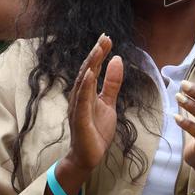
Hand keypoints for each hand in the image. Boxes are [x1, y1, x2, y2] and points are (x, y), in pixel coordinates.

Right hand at [65, 34, 123, 172]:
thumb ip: (112, 83)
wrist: (88, 156)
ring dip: (90, 65)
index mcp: (86, 92)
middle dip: (96, 54)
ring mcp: (77, 108)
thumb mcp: (109, 102)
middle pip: (87, 71)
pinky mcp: (80, 120)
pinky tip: (90, 75)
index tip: (107, 38)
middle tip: (104, 38)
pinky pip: (82, 102)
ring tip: (98, 50)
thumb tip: (117, 59)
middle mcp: (79, 97)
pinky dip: (86, 87)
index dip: (99, 53)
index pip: (93, 68)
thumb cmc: (96, 129)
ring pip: (83, 83)